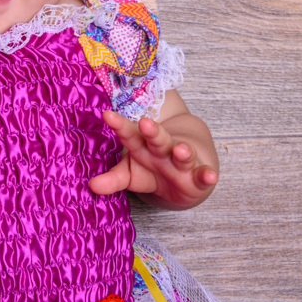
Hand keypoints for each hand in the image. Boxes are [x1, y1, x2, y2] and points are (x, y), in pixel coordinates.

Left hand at [89, 109, 217, 208]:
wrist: (186, 170)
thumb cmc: (153, 169)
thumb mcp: (131, 173)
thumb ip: (113, 179)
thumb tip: (91, 186)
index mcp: (142, 146)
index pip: (129, 134)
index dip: (118, 125)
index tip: (106, 115)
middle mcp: (163, 149)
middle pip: (157, 139)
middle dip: (152, 131)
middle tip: (146, 122)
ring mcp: (182, 161)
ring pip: (182, 153)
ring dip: (181, 151)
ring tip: (179, 149)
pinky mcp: (198, 176)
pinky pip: (203, 175)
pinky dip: (208, 176)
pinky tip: (210, 176)